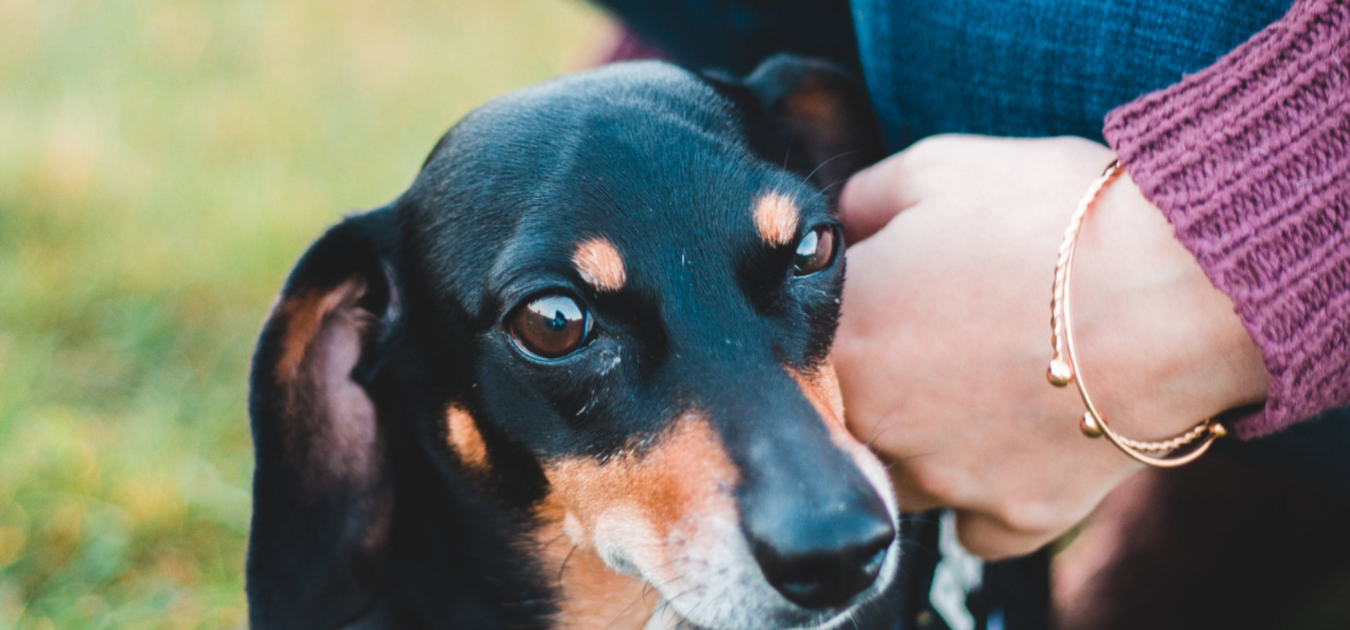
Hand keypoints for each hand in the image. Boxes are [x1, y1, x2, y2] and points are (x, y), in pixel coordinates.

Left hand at [833, 135, 1268, 558]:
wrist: (1179, 287)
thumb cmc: (1052, 215)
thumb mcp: (937, 168)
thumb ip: (861, 199)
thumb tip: (838, 225)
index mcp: (843, 337)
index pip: (803, 342)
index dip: (846, 314)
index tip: (886, 293)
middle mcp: (877, 423)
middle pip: (847, 418)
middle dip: (880, 382)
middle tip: (940, 340)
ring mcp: (946, 478)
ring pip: (902, 478)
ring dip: (924, 443)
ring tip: (981, 390)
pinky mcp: (1016, 515)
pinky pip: (978, 524)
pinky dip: (990, 493)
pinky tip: (1017, 444)